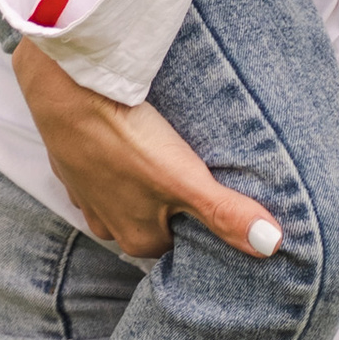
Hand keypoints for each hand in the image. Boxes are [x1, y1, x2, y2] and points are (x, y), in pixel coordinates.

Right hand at [12, 41, 282, 263]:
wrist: (67, 93)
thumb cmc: (127, 141)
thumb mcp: (185, 180)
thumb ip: (226, 213)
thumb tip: (272, 245)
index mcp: (138, 238)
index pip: (181, 245)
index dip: (202, 224)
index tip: (220, 204)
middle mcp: (108, 223)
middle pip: (153, 220)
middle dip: (173, 203)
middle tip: (199, 174)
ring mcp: (85, 193)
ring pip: (126, 194)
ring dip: (144, 179)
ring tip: (168, 153)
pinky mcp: (72, 160)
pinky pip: (103, 165)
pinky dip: (118, 154)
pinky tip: (133, 134)